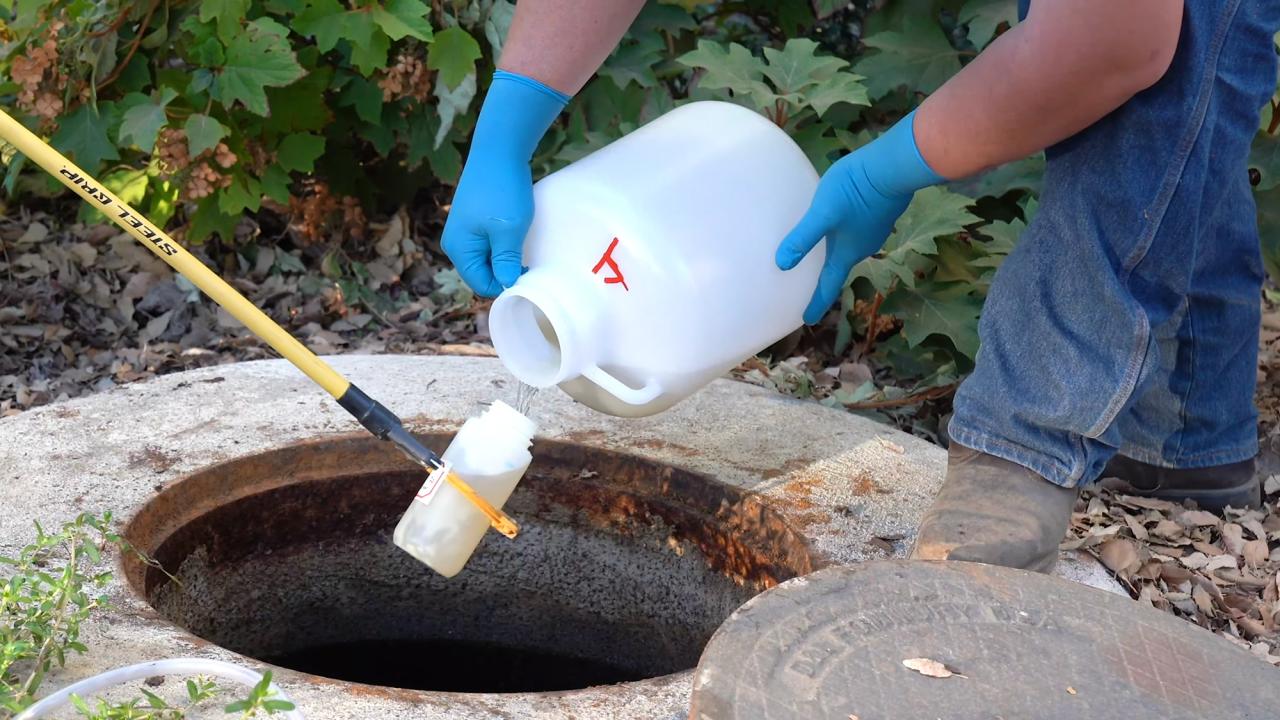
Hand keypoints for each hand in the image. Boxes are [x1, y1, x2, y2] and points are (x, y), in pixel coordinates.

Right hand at [441, 70, 568, 296]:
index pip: (481, 284)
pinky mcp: (473, 220)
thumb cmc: (503, 191)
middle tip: (529, 262)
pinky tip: (517, 235)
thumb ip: (505, 261)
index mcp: (459, 249)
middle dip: (504, 272)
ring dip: (506, 258)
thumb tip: (506, 286)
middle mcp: (455, 243)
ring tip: (524, 246)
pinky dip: (503, 245)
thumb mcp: (508, 230)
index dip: (504, 285)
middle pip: (482, 273)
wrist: (499, 150)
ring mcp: (464, 231)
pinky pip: (489, 244)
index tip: (527, 275)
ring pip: (487, 258)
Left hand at [776, 110, 943, 323]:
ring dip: (834, 253)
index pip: (829, 285)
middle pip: (839, 267)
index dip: (817, 302)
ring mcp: (874, 230)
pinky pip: (856, 230)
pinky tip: (836, 222)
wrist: (892, 167)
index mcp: (847, 253)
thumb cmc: (855, 191)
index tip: (807, 319)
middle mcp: (862, 247)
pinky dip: (843, 233)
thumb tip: (782, 264)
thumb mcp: (822, 213)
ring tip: (818, 252)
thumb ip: (803, 238)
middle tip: (808, 284)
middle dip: (824, 277)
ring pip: (849, 247)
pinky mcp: (879, 213)